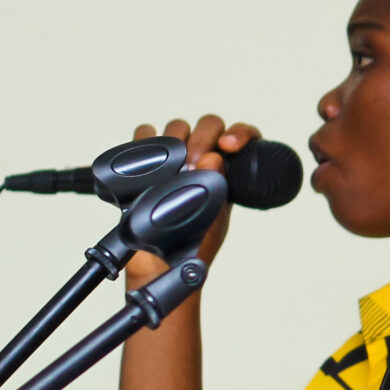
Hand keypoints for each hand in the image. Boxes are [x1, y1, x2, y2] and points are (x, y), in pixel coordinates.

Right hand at [120, 115, 258, 285]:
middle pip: (209, 125)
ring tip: (171, 166)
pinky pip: (144, 134)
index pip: (244, 137)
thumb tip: (213, 159)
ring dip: (175, 138)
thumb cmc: (192, 245)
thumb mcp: (212, 221)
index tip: (229, 146)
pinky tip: (148, 154)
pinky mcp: (147, 162)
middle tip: (192, 163)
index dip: (240, 134)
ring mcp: (175, 159)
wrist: (159, 264)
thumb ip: (216, 191)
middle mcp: (203, 160)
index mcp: (228, 171)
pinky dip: (145, 137)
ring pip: (178, 127)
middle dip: (203, 137)